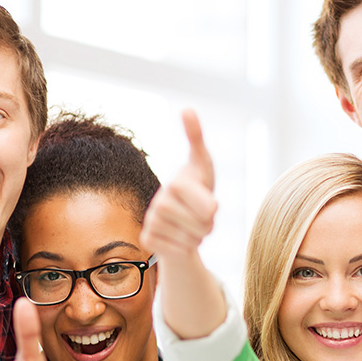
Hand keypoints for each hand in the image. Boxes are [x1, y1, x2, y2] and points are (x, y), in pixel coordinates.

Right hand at [140, 109, 217, 259]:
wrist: (179, 215)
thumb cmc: (196, 186)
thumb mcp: (203, 164)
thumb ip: (196, 137)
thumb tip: (186, 108)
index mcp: (175, 184)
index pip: (209, 208)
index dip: (214, 210)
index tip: (211, 203)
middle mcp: (158, 202)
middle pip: (203, 226)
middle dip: (209, 224)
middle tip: (200, 215)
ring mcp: (150, 222)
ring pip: (192, 240)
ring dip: (198, 236)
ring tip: (191, 225)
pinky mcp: (147, 239)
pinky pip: (178, 251)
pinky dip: (185, 248)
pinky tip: (179, 237)